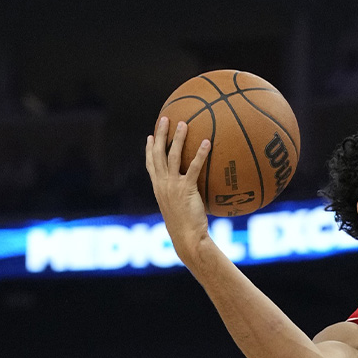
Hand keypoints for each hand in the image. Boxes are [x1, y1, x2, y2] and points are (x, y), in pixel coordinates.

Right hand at [145, 116, 211, 253]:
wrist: (187, 238)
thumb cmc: (186, 227)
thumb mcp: (179, 208)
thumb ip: (182, 196)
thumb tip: (194, 190)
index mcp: (158, 188)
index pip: (150, 164)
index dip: (149, 149)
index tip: (150, 136)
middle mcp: (162, 184)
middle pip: (158, 154)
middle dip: (160, 135)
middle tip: (165, 119)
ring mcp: (172, 186)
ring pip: (172, 156)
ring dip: (178, 138)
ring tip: (184, 123)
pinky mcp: (185, 189)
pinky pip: (194, 167)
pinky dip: (200, 154)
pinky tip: (207, 142)